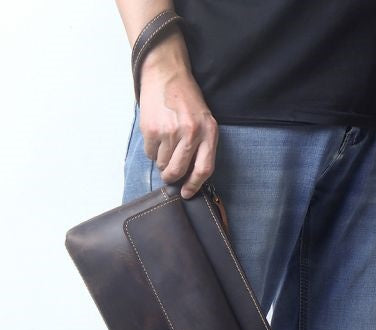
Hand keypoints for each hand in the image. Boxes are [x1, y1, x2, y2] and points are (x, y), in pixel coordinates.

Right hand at [138, 56, 218, 198]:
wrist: (166, 74)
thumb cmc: (187, 100)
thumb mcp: (205, 120)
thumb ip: (202, 146)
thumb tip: (190, 176)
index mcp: (208, 132)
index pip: (204, 168)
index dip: (195, 185)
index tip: (187, 193)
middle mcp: (191, 133)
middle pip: (179, 170)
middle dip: (172, 177)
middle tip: (169, 175)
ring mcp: (170, 132)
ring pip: (163, 164)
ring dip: (162, 161)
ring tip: (165, 144)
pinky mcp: (152, 130)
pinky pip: (150, 154)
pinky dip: (152, 150)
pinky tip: (157, 135)